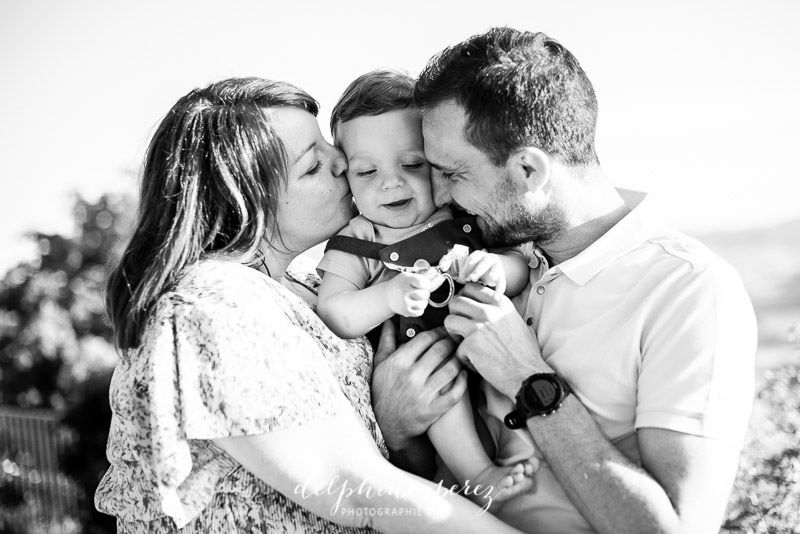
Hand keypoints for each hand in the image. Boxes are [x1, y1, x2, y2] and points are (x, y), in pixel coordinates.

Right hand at [371, 321, 466, 449]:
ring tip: (460, 355)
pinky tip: (463, 374)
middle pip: (440, 350)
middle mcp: (411, 377)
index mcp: (398, 363)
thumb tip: (390, 322)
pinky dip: (463, 381)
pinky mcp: (433, 410)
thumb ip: (386, 341)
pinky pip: (455, 391)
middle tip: (456, 340)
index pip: (425, 338)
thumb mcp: (380, 365)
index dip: (438, 331)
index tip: (444, 331)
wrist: (386, 426)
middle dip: (451, 342)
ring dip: (459, 359)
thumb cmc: (383, 392)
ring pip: (451, 368)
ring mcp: (423, 394)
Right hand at [385, 272, 434, 316]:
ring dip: (423, 302)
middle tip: (421, 292)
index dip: (427, 285)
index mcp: (406, 280)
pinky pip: (420, 312)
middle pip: (425, 294)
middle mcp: (405, 291)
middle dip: (425, 293)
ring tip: (417, 299)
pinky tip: (415, 304)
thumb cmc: (399, 285)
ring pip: (423, 304)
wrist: (386, 296)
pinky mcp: (405, 311)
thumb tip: (434, 272)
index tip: (425, 285)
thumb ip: (419, 276)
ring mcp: (405, 302)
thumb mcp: (407, 276)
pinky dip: (419, 309)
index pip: (423, 283)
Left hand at [445, 283, 550, 396]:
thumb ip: (498, 310)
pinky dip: (463, 358)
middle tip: (461, 328)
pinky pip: (455, 347)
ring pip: (449, 321)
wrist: (528, 374)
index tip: (466, 310)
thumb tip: (481, 305)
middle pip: (456, 302)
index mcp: (501, 303)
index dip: (465, 299)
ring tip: (465, 344)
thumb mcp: (516, 321)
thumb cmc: (524, 353)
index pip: (472, 288)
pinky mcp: (471, 344)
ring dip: (453, 333)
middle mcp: (489, 311)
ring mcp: (479, 327)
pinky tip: (476, 362)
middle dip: (455, 315)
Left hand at [456, 250, 506, 297]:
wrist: (491, 265)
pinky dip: (500, 289)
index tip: (462, 277)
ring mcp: (496, 265)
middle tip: (472, 278)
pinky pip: (502, 281)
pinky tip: (496, 297)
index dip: (466, 267)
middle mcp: (488, 258)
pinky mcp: (501, 275)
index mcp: (478, 255)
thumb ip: (462, 271)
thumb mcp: (468, 267)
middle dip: (478, 270)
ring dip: (493, 273)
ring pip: (495, 268)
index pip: (472, 258)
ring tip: (491, 278)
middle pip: (484, 263)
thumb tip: (455, 277)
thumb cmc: (475, 268)